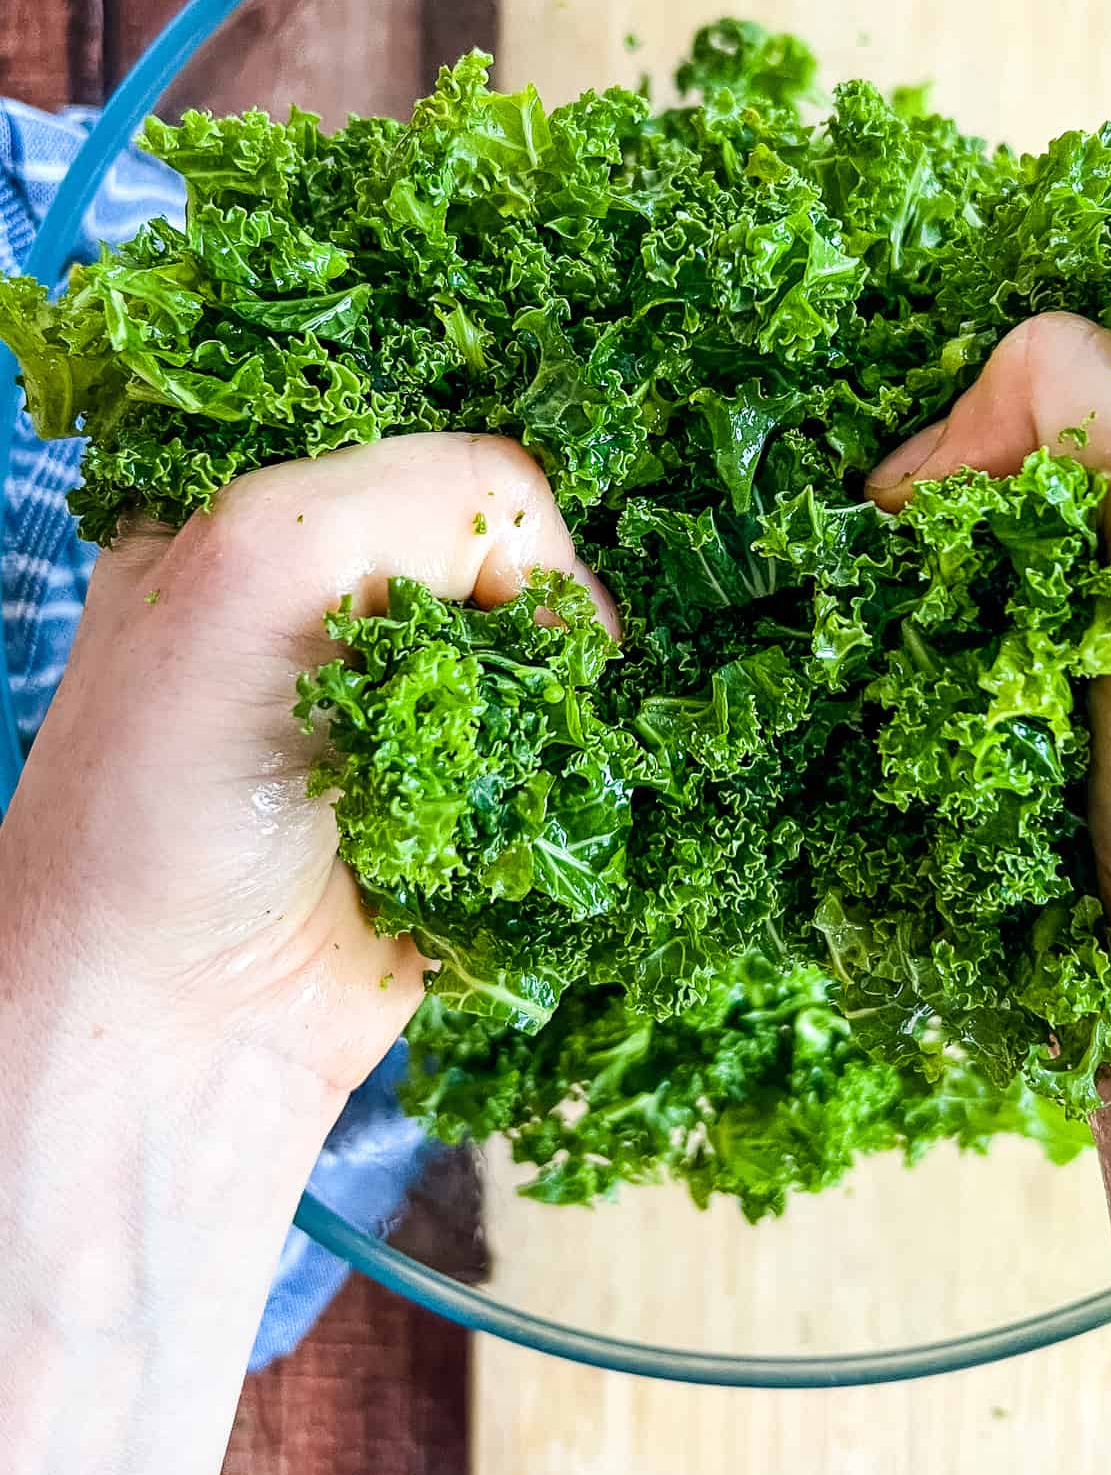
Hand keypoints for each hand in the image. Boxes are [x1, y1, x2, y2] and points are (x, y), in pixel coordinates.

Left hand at [0, 432, 613, 1101]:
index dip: (487, 516)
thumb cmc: (171, 794)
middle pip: (518, 552)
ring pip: (560, 656)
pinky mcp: (468, 800)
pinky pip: (572, 756)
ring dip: (561, 703)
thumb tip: (567, 604)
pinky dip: (575, 774)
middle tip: (490, 692)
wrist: (171, 1021)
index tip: (488, 596)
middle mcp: (341, 603)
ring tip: (496, 760)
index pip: (444, 454)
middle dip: (534, 611)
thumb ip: (427, 500)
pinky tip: (529, 802)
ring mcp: (412, 706)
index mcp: (268, 519)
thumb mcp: (262, 565)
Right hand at [868, 310, 1110, 1074]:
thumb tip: (982, 403)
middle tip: (918, 616)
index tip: (923, 522)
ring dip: (912, 610)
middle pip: (1012, 461)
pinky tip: (913, 725)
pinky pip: (956, 658)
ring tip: (919, 689)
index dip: (987, 426)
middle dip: (940, 525)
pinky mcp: (1071, 738)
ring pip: (969, 561)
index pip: (1085, 369)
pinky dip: (908, 677)